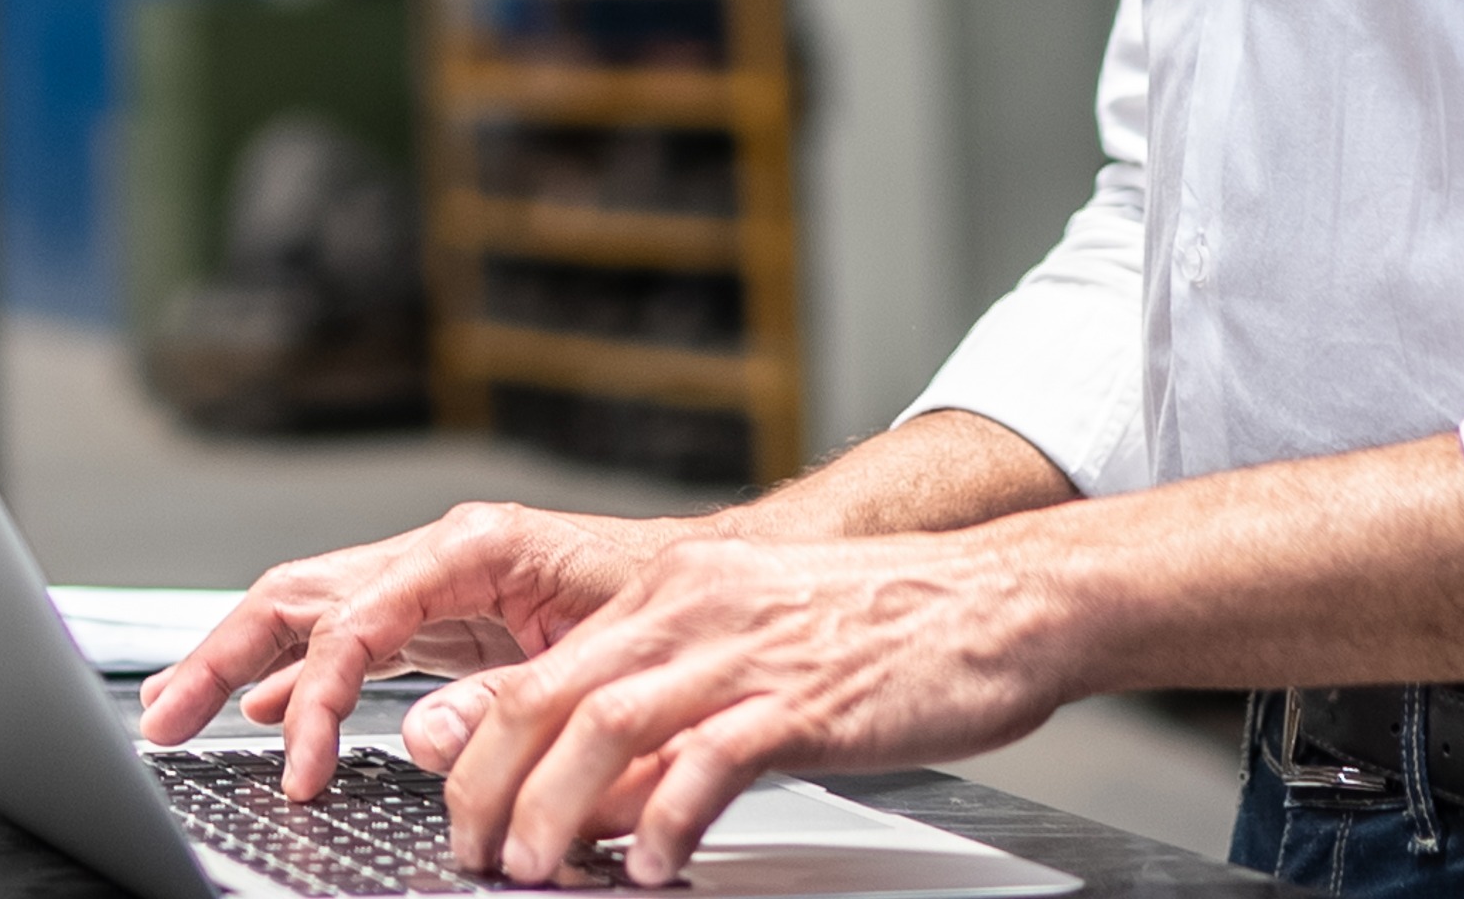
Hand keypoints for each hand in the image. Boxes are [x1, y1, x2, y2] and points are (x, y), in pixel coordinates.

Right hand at [130, 502, 691, 796]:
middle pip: (299, 595)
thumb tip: (418, 739)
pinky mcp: (443, 616)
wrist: (724, 582)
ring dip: (236, 660)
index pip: (354, 619)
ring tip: (175, 710)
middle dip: (221, 655)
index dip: (312, 696)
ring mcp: (435, 582)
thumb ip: (505, 700)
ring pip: (308, 611)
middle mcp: (440, 554)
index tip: (297, 766)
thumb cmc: (675, 605)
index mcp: (473, 548)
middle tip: (164, 719)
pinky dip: (296, 673)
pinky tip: (262, 708)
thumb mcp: (598, 659)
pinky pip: (346, 639)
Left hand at [397, 531, 1070, 887]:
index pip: (543, 670)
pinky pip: (712, 760)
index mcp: (675, 594)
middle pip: (551, 697)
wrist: (1003, 601)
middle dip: (494, 786)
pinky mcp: (804, 698)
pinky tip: (654, 863)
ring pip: (608, 723)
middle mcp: (695, 609)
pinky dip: (668, 817)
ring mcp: (747, 650)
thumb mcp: (753, 656)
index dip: (483, 748)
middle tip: (477, 854)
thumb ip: (669, 720)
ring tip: (535, 869)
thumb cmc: (886, 635)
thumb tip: (593, 803)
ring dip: (557, 806)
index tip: (459, 809)